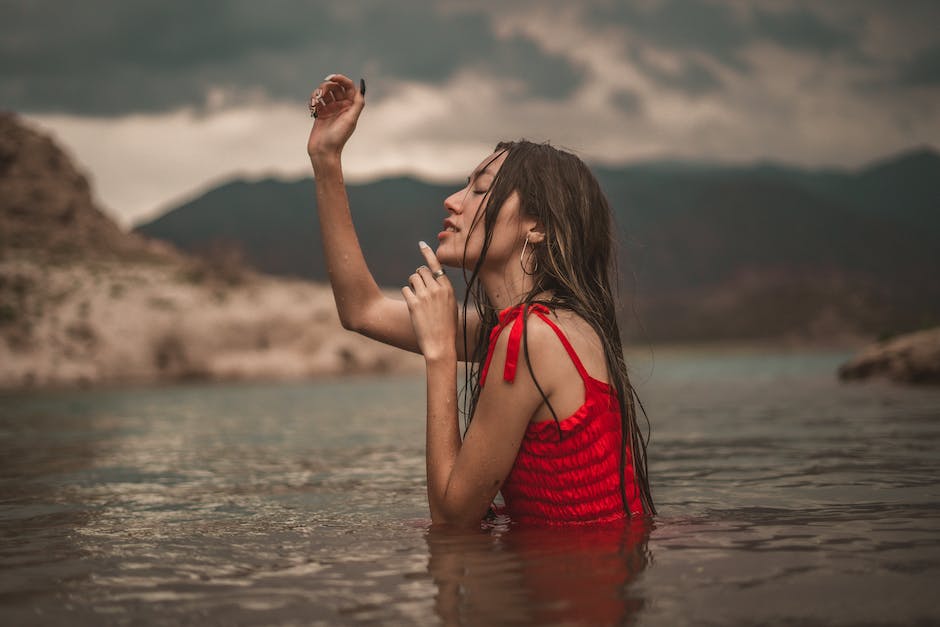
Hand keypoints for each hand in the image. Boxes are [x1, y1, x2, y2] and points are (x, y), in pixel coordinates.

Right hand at [307, 74, 364, 159]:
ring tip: (315, 102)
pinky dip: (313, 99)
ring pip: (325, 92)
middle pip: (335, 87)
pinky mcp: (320, 113)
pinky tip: (312, 107)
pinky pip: (317, 100)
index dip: (341, 79)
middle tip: (321, 93)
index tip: (332, 78)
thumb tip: (362, 87)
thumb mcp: (351, 120)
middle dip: (327, 86)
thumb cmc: (338, 137)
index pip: (348, 87)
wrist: (323, 151)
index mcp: (351, 107)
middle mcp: (341, 107)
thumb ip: (358, 103)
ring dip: (318, 92)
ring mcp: (330, 109)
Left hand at [401, 242, 457, 361]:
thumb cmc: (448, 327)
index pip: (436, 265)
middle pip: (421, 270)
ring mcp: (425, 296)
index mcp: (448, 288)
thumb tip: (436, 279)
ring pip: (412, 278)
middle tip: (418, 286)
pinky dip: (407, 295)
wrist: (441, 345)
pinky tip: (412, 305)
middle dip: (418, 275)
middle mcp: (437, 289)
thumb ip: (444, 291)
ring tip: (416, 297)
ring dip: (412, 284)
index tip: (421, 244)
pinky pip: (406, 290)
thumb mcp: (451, 306)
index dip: (428, 253)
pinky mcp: (413, 304)